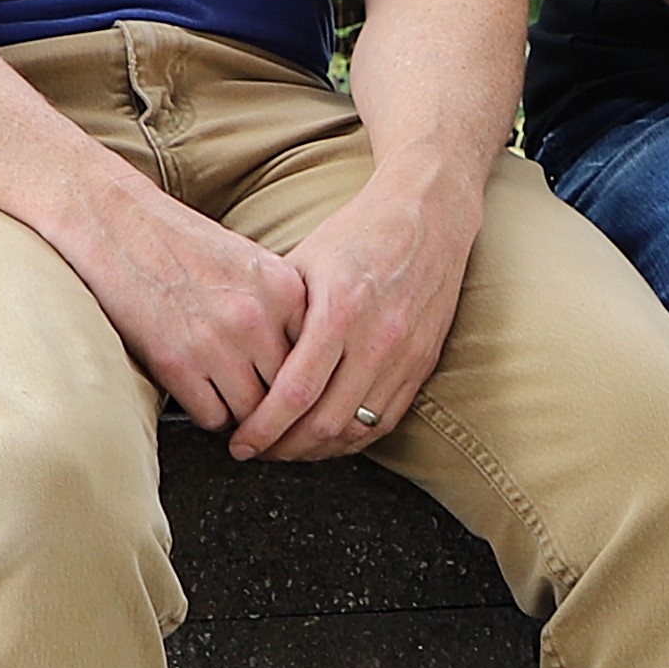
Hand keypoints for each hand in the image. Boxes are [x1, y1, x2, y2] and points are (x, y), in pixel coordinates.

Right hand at [53, 169, 314, 434]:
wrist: (120, 226)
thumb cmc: (184, 243)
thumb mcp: (252, 263)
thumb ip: (284, 307)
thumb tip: (308, 358)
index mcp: (284, 290)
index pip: (317, 359)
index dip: (307, 378)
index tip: (299, 389)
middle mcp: (256, 319)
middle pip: (289, 392)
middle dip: (279, 404)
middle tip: (270, 410)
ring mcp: (217, 344)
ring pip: (253, 413)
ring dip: (245, 414)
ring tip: (235, 402)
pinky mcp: (176, 364)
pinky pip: (212, 417)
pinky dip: (210, 414)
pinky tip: (204, 395)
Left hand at [228, 166, 480, 460]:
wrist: (429, 217)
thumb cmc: (357, 234)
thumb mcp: (304, 262)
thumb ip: (278, 315)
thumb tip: (239, 362)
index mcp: (340, 312)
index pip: (295, 393)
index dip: (263, 428)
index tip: (240, 443)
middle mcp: (376, 340)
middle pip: (324, 422)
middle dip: (284, 448)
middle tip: (257, 450)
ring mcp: (405, 356)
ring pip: (356, 430)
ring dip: (316, 450)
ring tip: (287, 448)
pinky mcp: (422, 364)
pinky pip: (384, 421)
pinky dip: (352, 439)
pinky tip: (326, 437)